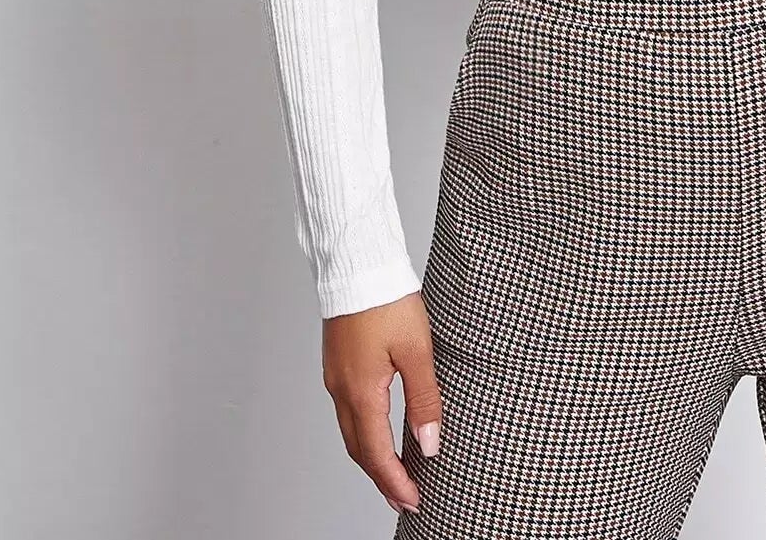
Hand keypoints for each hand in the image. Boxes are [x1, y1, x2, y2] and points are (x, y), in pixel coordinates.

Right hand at [321, 291, 442, 516]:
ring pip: (351, 432)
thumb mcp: (417, 350)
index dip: (395, 483)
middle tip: (404, 498)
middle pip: (360, 450)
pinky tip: (380, 430)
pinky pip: (348, 412)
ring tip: (395, 472)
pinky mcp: (337, 365)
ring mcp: (335, 378)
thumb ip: (424, 400)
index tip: (413, 501)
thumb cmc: (387, 300)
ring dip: (372, 457)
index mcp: (361, 392)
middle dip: (382, 479)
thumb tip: (429, 443)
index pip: (377, 455)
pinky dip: (365, 432)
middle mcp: (341, 390)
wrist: (357, 263)